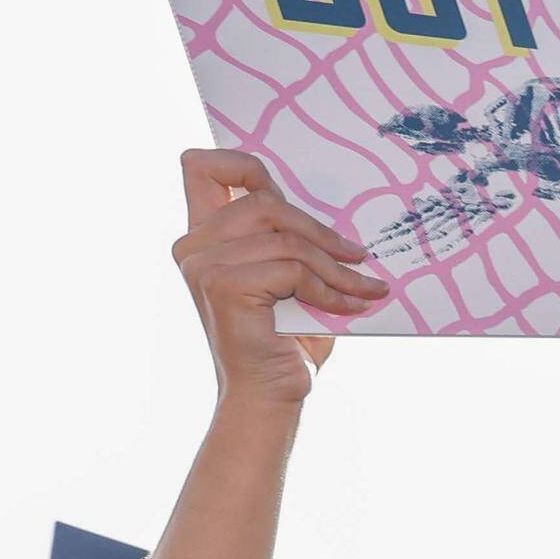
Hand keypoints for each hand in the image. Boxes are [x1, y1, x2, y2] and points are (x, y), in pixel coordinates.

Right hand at [173, 147, 384, 403]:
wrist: (271, 397)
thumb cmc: (286, 339)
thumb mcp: (290, 277)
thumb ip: (290, 237)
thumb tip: (338, 204)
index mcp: (204, 237)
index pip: (203, 168)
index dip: (242, 161)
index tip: (286, 186)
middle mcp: (194, 246)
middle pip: (264, 201)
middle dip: (320, 230)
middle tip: (359, 257)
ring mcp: (203, 265)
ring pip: (286, 237)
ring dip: (335, 266)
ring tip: (366, 287)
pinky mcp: (223, 285)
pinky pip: (292, 268)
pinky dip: (329, 288)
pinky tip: (349, 306)